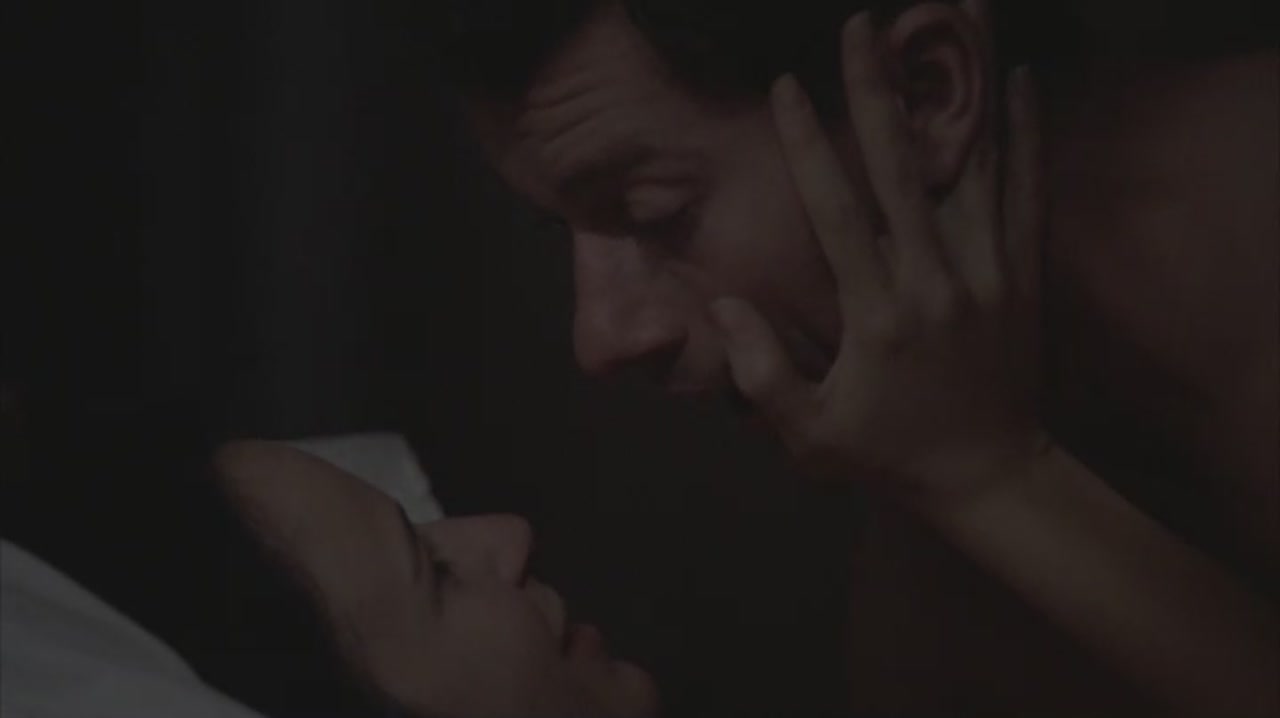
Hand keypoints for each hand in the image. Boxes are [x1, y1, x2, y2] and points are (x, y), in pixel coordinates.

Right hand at [711, 10, 1046, 511]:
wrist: (990, 478)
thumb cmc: (889, 457)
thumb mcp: (810, 434)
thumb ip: (762, 372)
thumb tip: (723, 307)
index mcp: (877, 314)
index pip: (835, 212)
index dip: (807, 146)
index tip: (785, 86)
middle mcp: (935, 281)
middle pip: (902, 168)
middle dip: (876, 91)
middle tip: (861, 27)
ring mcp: (988, 275)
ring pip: (971, 167)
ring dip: (955, 92)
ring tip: (953, 22)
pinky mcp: (1023, 278)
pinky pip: (1028, 196)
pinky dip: (1024, 138)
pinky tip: (1019, 82)